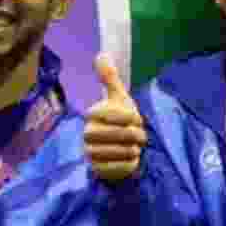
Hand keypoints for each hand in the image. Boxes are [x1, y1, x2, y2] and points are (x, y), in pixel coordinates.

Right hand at [84, 53, 147, 182]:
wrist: (116, 148)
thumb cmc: (120, 120)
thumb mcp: (118, 98)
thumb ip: (109, 78)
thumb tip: (101, 54)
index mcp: (92, 115)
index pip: (123, 116)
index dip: (135, 119)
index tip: (135, 120)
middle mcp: (87, 134)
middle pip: (126, 135)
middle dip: (137, 135)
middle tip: (138, 136)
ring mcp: (90, 154)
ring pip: (126, 151)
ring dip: (135, 149)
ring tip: (132, 147)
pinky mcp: (97, 171)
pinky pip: (124, 167)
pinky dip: (131, 164)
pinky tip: (129, 159)